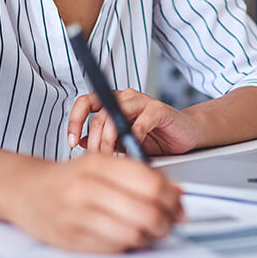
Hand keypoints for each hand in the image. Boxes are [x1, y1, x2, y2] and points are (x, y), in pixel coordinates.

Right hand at [7, 153, 184, 252]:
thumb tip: (177, 193)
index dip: (172, 199)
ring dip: (149, 238)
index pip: (151, 183)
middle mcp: (87, 187)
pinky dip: (127, 247)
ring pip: (133, 233)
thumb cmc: (67, 178)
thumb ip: (137, 175)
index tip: (178, 207)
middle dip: (166, 223)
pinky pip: (113, 248)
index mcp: (98, 163)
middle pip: (147, 212)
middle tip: (168, 225)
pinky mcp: (70, 238)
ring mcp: (76, 214)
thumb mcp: (100, 164)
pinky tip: (127, 239)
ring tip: (149, 233)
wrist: (22, 189)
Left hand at [67, 89, 203, 155]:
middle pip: (98, 115)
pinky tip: (134, 154)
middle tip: (97, 160)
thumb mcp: (122, 142)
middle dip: (94, 142)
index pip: (85, 103)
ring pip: (115, 117)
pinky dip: (134, 142)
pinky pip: (139, 125)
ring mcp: (142, 101)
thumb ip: (103, 139)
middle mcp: (125, 98)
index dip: (74, 120)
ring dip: (109, 141)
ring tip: (112, 157)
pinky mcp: (158, 110)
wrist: (186, 135)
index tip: (71, 142)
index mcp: (113, 102)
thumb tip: (80, 142)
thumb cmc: (156, 137)